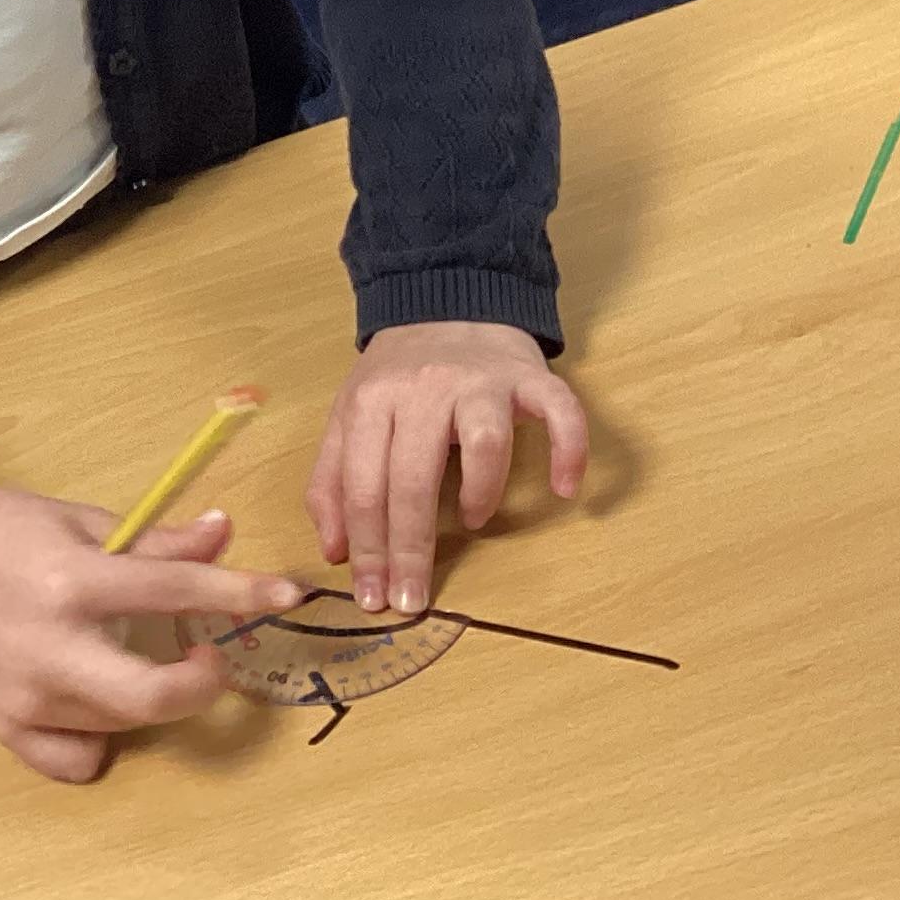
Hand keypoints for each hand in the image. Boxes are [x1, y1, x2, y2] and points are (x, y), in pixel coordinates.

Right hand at [0, 469, 308, 783]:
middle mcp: (49, 647)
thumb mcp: (76, 518)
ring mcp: (24, 697)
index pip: (176, 592)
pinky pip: (77, 760)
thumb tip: (224, 537)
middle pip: (155, 697)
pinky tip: (91, 702)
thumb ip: (154, 541)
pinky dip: (98, 740)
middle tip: (207, 658)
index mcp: (70, 580)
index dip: (240, 594)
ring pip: (121, 727)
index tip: (285, 596)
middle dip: (200, 684)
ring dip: (146, 697)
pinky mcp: (3, 726)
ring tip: (125, 657)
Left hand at [309, 321, 589, 616]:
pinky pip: (559, 412)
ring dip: (479, 492)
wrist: (445, 299)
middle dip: (409, 549)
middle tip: (412, 600)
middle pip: (414, 477)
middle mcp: (424, 389)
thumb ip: (330, 479)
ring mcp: (481, 381)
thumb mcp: (348, 416)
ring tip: (471, 522)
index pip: (363, 485)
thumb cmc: (397, 375)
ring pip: (484, 441)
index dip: (367, 549)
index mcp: (372, 401)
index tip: (371, 599)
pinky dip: (569, 450)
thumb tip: (334, 552)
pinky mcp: (530, 376)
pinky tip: (566, 490)